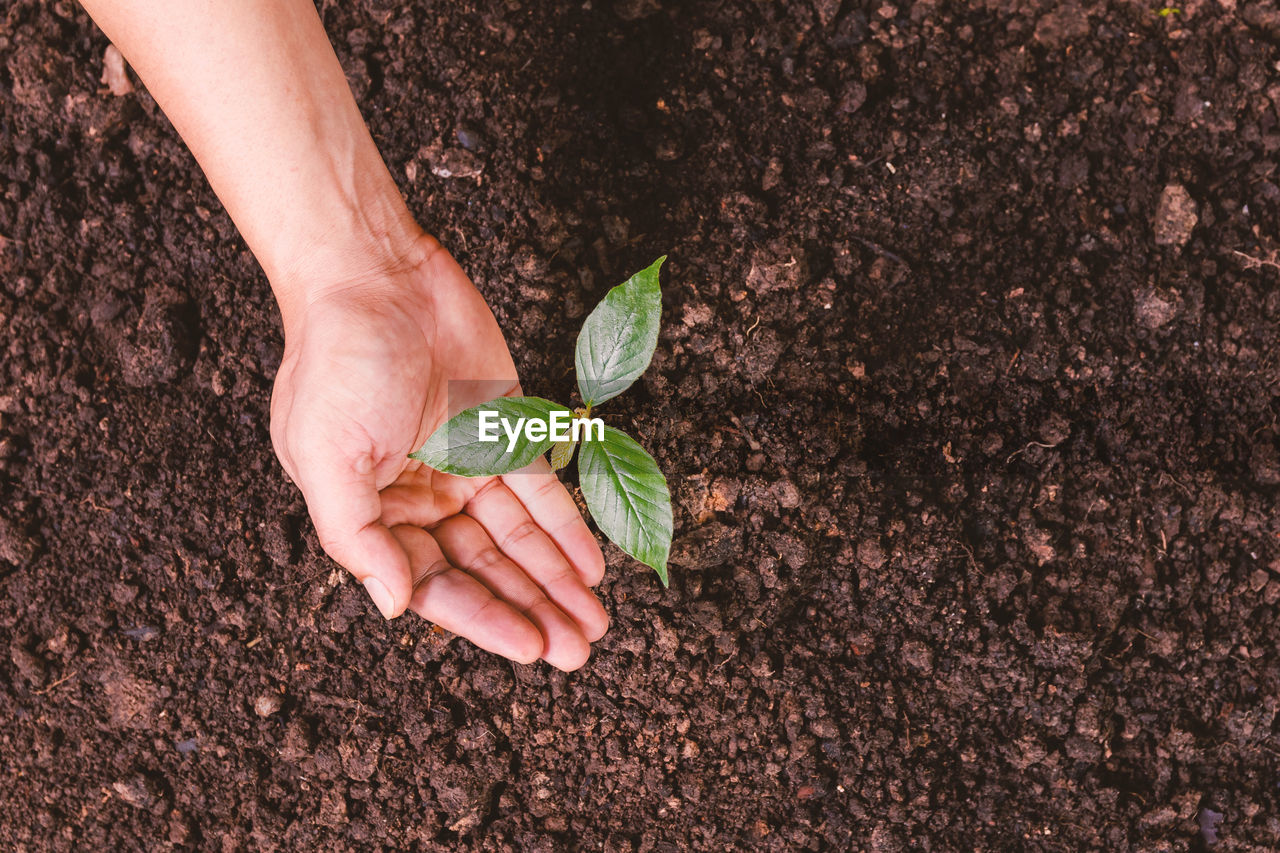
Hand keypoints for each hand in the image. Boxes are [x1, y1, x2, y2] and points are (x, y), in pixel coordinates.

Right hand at [269, 233, 608, 670]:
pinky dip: (568, 527)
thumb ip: (358, 536)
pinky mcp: (504, 429)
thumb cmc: (337, 362)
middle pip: (484, 570)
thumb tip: (395, 606)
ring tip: (593, 625)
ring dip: (556, 581)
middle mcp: (422, 498)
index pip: (434, 584)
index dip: (483, 619)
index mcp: (374, 513)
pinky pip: (541, 488)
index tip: (530, 649)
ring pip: (518, 539)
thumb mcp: (328, 456)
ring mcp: (466, 465)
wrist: (375, 274)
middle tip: (577, 651)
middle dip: (530, 611)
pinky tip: (592, 566)